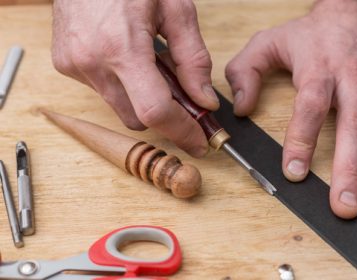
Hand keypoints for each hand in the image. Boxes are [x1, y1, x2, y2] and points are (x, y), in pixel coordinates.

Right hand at [52, 0, 218, 156]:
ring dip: (142, 98)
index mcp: (121, 48)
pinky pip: (103, 91)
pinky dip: (123, 85)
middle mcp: (91, 62)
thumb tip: (204, 99)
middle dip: (165, 114)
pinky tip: (128, 58)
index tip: (199, 142)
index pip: (155, 111)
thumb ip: (193, 59)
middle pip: (139, 118)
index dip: (181, 132)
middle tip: (183, 93)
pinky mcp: (66, 64)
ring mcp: (74, 65)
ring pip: (121, 108)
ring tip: (152, 64)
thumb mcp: (176, 9)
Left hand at [226, 0, 356, 217]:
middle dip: (349, 170)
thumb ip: (246, 71)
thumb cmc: (313, 31)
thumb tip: (241, 107)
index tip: (294, 173)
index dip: (302, 139)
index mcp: (319, 68)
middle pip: (353, 126)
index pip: (310, 106)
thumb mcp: (270, 40)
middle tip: (344, 206)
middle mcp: (352, 78)